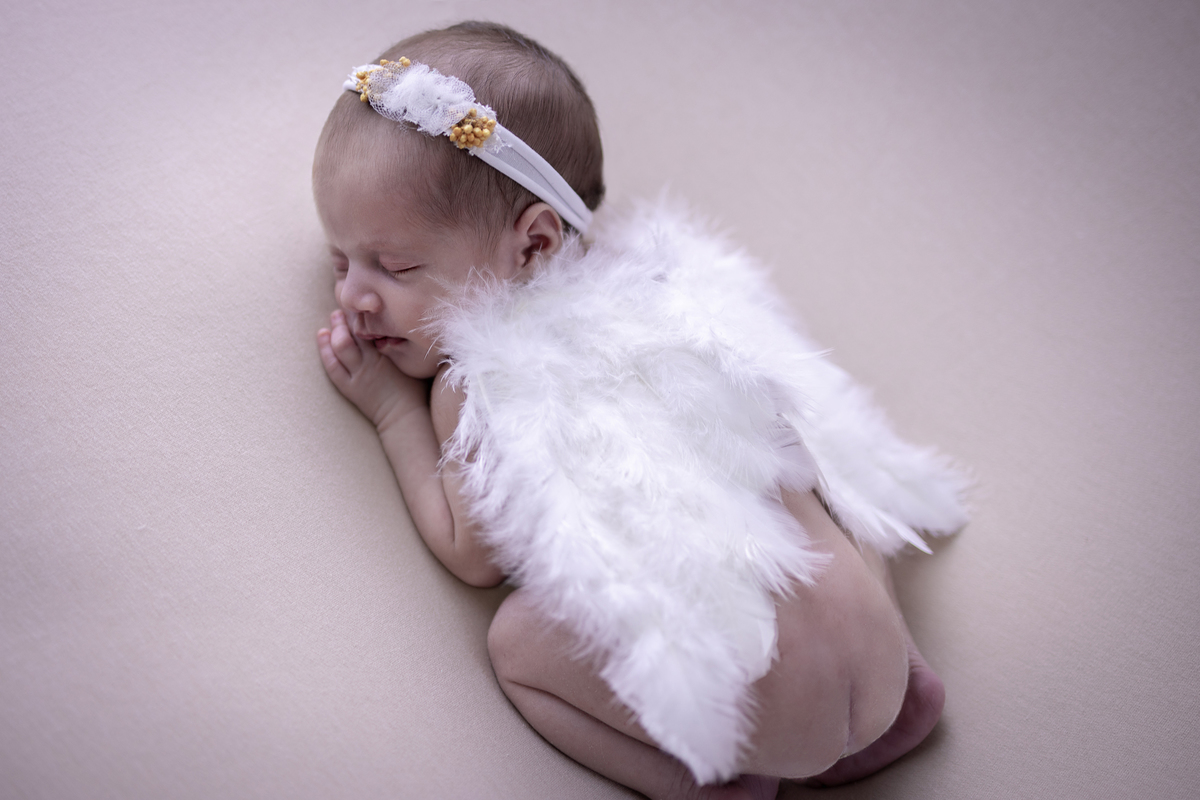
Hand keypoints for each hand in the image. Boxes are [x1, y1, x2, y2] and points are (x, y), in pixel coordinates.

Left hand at [317, 310, 427, 428]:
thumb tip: (406, 324)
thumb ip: (408, 344)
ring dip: (335, 329)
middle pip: (355, 332)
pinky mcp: (349, 386)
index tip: (363, 303)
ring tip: (334, 317)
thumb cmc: (416, 391)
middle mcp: (371, 362)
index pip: (372, 327)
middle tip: (344, 308)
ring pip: (340, 346)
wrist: (405, 418)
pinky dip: (325, 349)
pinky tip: (323, 336)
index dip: (364, 313)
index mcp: (389, 354)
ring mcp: (358, 375)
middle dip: (347, 318)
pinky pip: (332, 365)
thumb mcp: (415, 363)